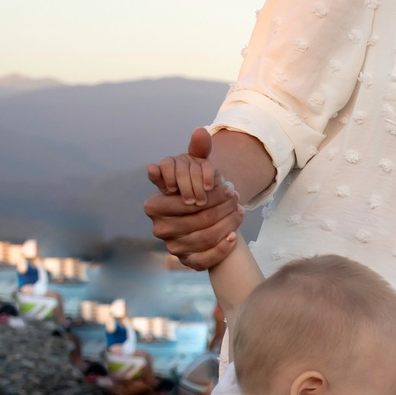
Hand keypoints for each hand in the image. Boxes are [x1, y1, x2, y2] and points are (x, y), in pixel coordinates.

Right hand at [145, 128, 244, 269]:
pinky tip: (235, 237)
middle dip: (224, 209)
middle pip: (199, 220)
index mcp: (155, 205)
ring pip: (205, 238)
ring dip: (228, 225)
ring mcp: (172, 246)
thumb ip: (198, 152)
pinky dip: (222, 249)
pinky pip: (204, 260)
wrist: (205, 217)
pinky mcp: (186, 261)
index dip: (212, 196)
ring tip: (240, 212)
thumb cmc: (199, 191)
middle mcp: (159, 228)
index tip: (230, 189)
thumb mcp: (197, 170)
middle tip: (239, 199)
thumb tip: (201, 132)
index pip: (187, 201)